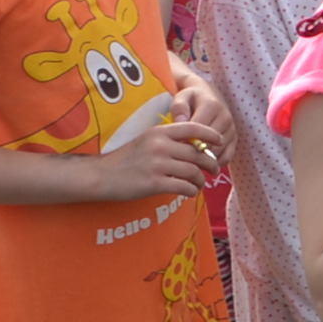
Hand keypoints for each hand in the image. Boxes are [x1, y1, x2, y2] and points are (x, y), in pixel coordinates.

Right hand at [91, 116, 217, 202]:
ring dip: (201, 180)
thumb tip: (195, 148)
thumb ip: (167, 141)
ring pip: (193, 171)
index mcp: (159, 132)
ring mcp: (157, 164)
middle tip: (214, 170)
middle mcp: (160, 146)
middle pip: (197, 153)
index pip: (192, 128)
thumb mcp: (146, 141)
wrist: (102, 176)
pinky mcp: (154, 183)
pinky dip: (191, 191)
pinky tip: (190, 192)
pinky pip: (183, 186)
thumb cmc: (126, 159)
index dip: (210, 134)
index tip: (220, 141)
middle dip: (210, 163)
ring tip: (200, 184)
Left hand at [172, 74, 236, 170]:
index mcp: (212, 106)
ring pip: (217, 152)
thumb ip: (179, 108)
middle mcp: (225, 117)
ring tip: (188, 160)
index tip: (173, 146)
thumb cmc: (191, 98)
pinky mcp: (235, 139)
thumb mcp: (181, 97)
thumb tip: (180, 123)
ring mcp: (232, 129)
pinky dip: (214, 163)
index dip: (185, 142)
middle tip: (179, 157)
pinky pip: (226, 158)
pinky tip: (201, 161)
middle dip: (193, 153)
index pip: (199, 131)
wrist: (208, 94)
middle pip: (208, 144)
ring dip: (203, 160)